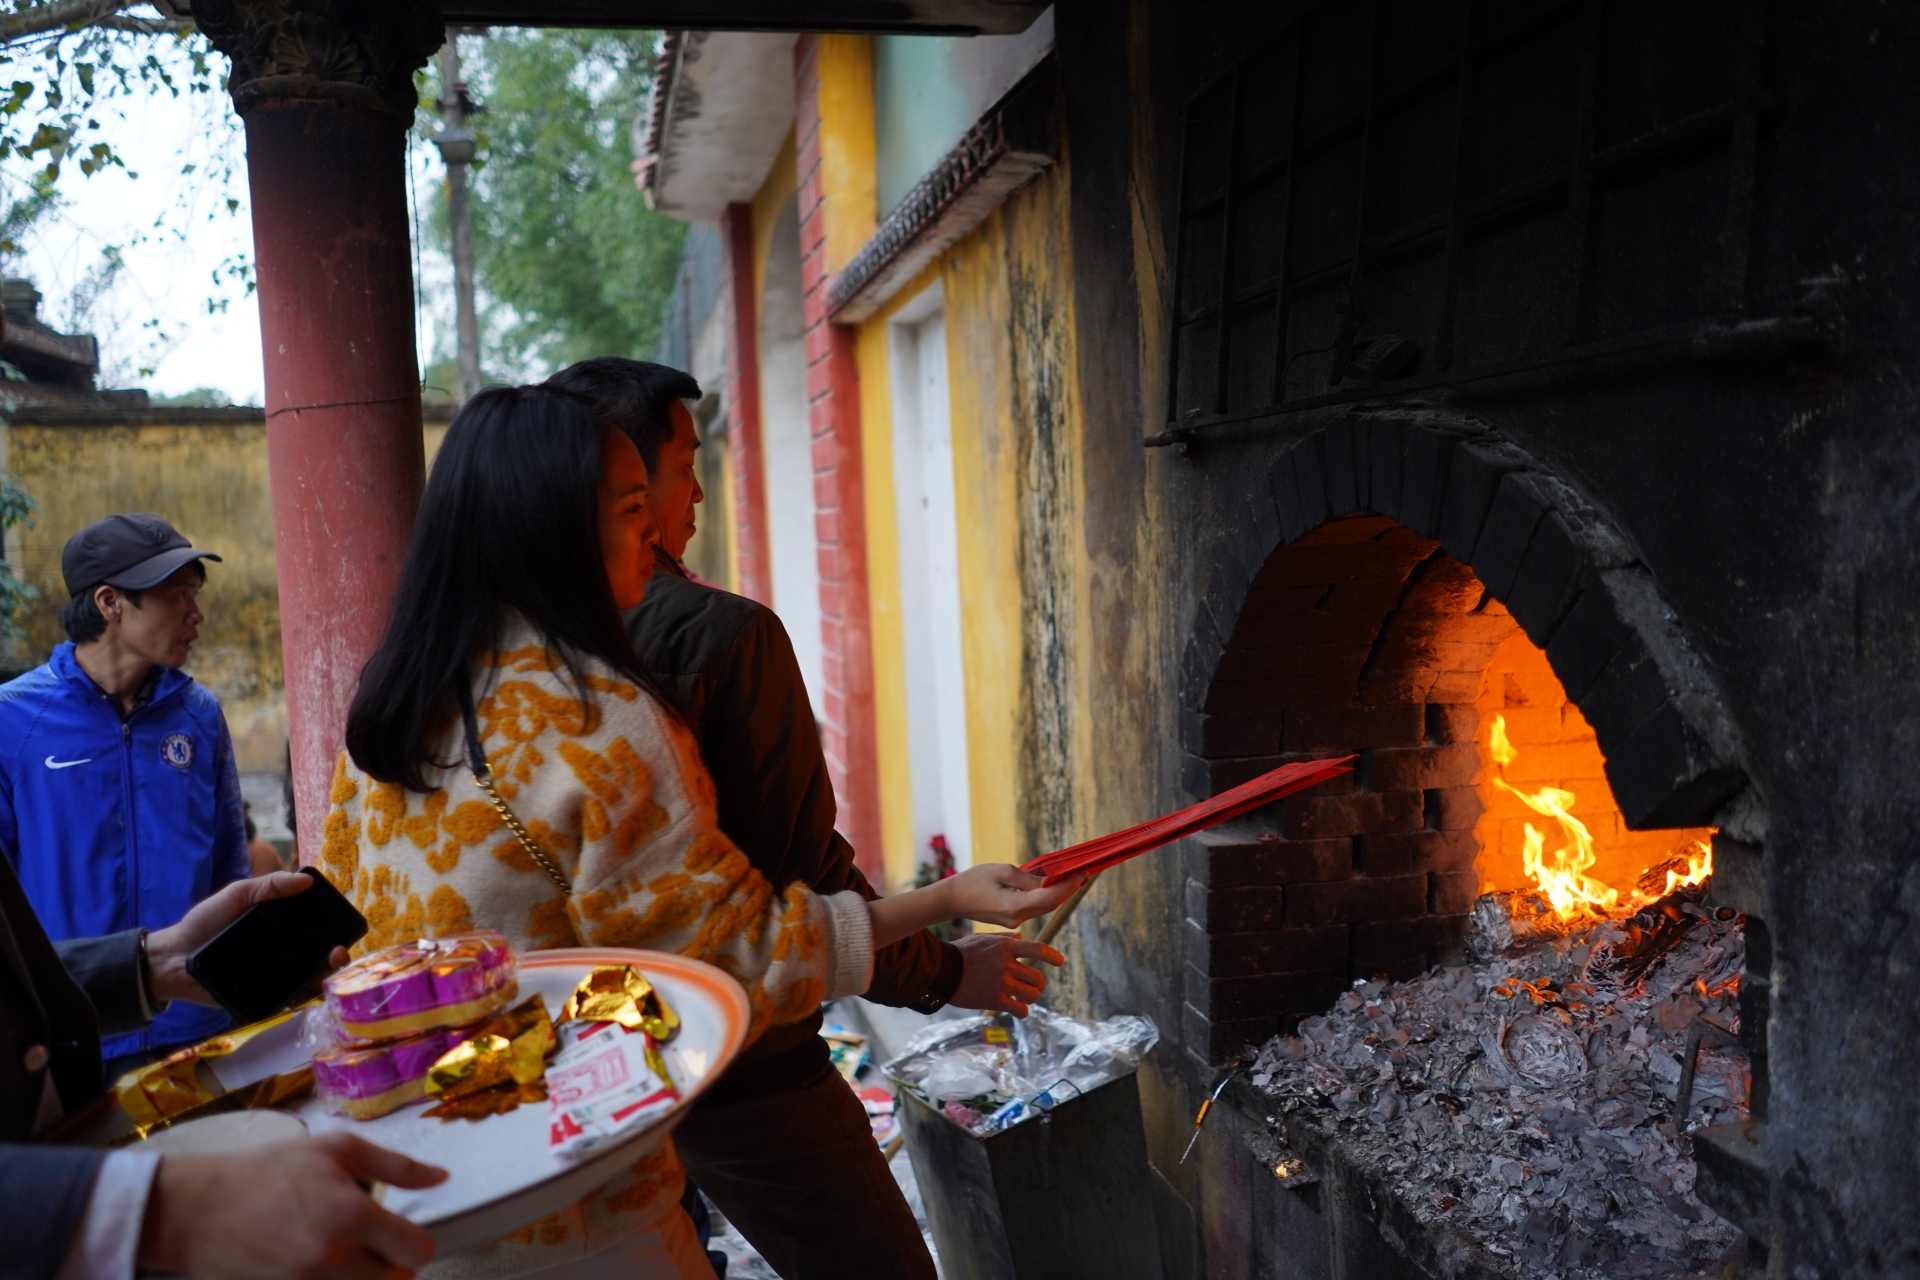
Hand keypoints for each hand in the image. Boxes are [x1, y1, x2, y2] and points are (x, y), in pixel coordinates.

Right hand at [139, 1132, 447, 1279]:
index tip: (399, 1234)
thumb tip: (442, 1177)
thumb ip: (395, 1166)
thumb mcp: (335, 1150)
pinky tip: (323, 1271)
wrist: (198, 1210)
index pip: (417, 1252)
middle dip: (391, 1265)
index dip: (414, 1243)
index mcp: (353, 1216)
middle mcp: (335, 1260)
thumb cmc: (269, 1171)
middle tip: (372, 1247)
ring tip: (346, 1258)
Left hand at [147, 871, 352, 1006]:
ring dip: (326, 978)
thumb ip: (269, 884)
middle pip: (320, 958)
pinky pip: (288, 1000)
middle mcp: (283, 954)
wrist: (173, 957)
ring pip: (310, 981)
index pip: (316, 930)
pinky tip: (310, 989)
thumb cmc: (204, 923)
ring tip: (328, 970)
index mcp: (281, 929)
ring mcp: (274, 978)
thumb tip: (307, 880)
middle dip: (338, 958)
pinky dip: (303, 997)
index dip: (334, 930)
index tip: (342, 928)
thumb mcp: (237, 895)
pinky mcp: (262, 999)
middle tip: (338, 953)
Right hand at [940, 863, 1081, 928]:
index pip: (1050, 897)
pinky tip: (1051, 886)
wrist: (952, 900)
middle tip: (1082, 875)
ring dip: (1057, 894)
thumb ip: (1028, 879)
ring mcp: (1015, 921)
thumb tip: (1050, 882)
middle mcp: (1018, 918)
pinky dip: (1045, 897)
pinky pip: (1034, 908)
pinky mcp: (1011, 920)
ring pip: (1043, 908)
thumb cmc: (973, 881)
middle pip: (1050, 905)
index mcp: (1015, 906)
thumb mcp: (1002, 872)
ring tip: (1071, 878)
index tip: (1080, 875)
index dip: (1067, 886)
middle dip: (1067, 890)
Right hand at [948, 933, 1064, 1016]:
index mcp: (1006, 946)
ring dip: (1031, 998)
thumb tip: (1021, 937)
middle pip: (1037, 978)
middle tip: (1033, 988)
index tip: (1060, 962)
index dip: (1052, 956)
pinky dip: (1022, 1012)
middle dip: (1038, 985)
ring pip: (1032, 994)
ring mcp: (1002, 982)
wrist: (942, 971)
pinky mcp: (995, 1000)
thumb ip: (1003, 938)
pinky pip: (1020, 1009)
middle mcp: (1007, 964)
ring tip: (1024, 1000)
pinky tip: (1018, 1011)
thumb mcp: (982, 938)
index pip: (1037, 949)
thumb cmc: (960, 953)